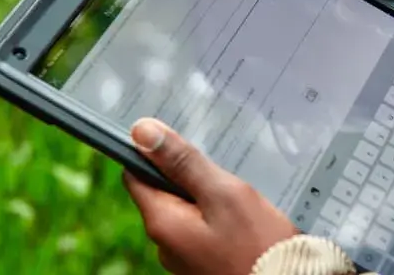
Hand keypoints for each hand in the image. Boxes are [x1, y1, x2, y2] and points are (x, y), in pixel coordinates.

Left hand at [123, 118, 296, 274]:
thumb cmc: (257, 243)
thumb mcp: (223, 193)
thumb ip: (184, 163)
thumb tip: (142, 131)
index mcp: (163, 223)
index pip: (136, 175)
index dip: (152, 152)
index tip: (179, 138)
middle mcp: (165, 244)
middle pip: (162, 192)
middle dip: (186, 174)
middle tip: (220, 166)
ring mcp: (184, 257)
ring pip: (185, 210)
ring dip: (205, 195)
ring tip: (236, 191)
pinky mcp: (203, 263)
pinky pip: (201, 228)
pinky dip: (216, 215)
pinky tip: (241, 213)